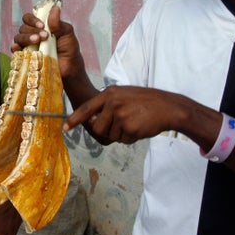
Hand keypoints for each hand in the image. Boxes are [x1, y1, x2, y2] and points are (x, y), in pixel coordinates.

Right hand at [11, 5, 82, 79]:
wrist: (69, 68)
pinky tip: (19, 47)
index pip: (29, 18)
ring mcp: (28, 46)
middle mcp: (32, 35)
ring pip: (18, 37)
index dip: (33, 20)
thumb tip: (55, 9)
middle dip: (32, 30)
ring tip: (37, 41)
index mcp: (41, 27)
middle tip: (44, 36)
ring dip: (26, 37)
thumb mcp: (67, 34)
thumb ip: (59, 23)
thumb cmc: (69, 49)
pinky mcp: (25, 57)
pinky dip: (15, 47)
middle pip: (23, 27)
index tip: (42, 25)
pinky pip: (15, 50)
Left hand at [64, 85, 187, 143]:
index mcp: (110, 93)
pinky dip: (131, 138)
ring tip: (134, 123)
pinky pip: (123, 140)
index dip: (75, 120)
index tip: (65, 129)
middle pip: (98, 128)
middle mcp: (112, 103)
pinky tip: (141, 128)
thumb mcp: (124, 96)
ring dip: (121, 135)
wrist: (169, 107)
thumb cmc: (147, 102)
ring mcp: (120, 115)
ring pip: (110, 136)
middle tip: (123, 125)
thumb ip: (108, 106)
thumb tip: (92, 123)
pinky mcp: (129, 127)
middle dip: (107, 132)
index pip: (87, 108)